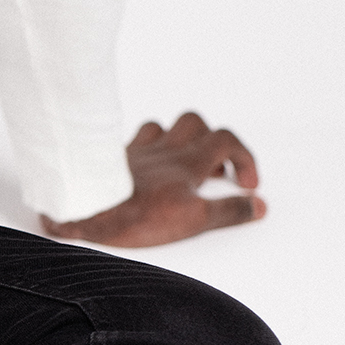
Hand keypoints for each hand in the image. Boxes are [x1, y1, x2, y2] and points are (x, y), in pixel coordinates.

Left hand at [42, 112, 266, 248]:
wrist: (86, 209)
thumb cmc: (136, 215)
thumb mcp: (194, 220)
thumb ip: (229, 211)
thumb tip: (258, 206)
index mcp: (186, 160)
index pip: (226, 139)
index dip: (244, 157)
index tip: (246, 185)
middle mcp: (162, 149)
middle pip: (194, 124)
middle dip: (212, 142)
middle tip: (216, 171)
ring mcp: (136, 152)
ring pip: (161, 129)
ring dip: (177, 142)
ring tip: (182, 168)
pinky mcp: (112, 161)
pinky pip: (133, 143)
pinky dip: (146, 151)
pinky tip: (143, 171)